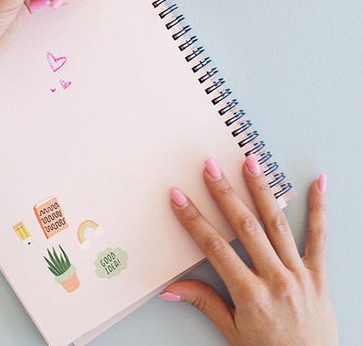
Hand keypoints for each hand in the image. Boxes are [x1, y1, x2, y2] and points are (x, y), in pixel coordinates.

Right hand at [160, 156, 336, 345]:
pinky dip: (320, 209)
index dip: (193, 220)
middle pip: (245, 227)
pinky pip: (320, 238)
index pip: (214, 247)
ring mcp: (299, 274)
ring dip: (262, 190)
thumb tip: (172, 288)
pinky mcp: (319, 275)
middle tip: (210, 167)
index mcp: (250, 295)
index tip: (179, 198)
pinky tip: (319, 184)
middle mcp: (276, 280)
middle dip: (224, 193)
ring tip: (251, 162)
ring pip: (277, 224)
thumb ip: (204, 303)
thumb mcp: (232, 332)